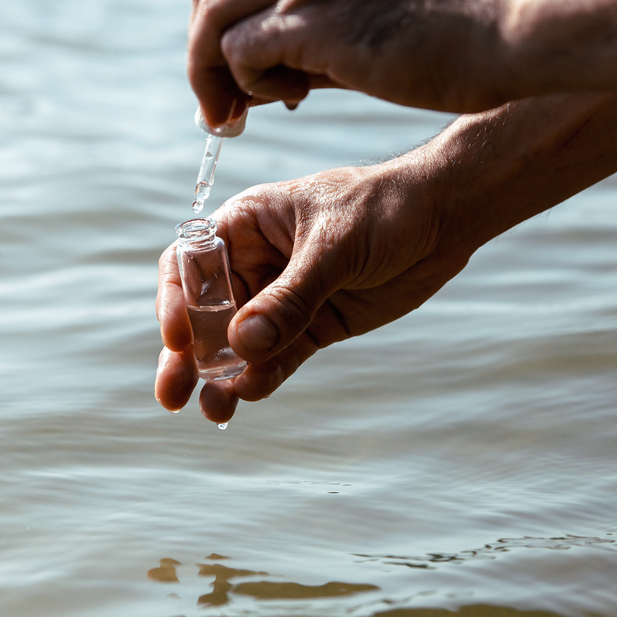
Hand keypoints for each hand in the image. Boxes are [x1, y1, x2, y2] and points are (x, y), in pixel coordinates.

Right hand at [155, 155, 471, 423]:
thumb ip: (291, 297)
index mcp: (246, 225)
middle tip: (171, 394)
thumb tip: (244, 345)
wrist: (445, 216)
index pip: (190, 264)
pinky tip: (251, 394)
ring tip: (214, 409)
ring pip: (240, 344)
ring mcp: (284, 298)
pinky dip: (264, 376)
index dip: (175, 302)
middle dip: (189, 355)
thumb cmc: (384, 207)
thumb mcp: (334, 246)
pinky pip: (278, 357)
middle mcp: (256, 262)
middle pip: (206, 313)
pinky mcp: (314, 326)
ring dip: (222, 376)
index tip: (179, 339)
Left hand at [188, 0, 510, 129]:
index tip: (235, 79)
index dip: (220, 29)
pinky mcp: (315, 20)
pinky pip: (240, 51)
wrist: (512, 32)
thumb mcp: (372, 12)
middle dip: (202, 54)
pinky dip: (247, 83)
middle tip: (220, 107)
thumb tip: (262, 79)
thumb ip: (313, 32)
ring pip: (212, 20)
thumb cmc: (457, 35)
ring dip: (214, 76)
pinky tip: (288, 100)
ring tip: (240, 115)